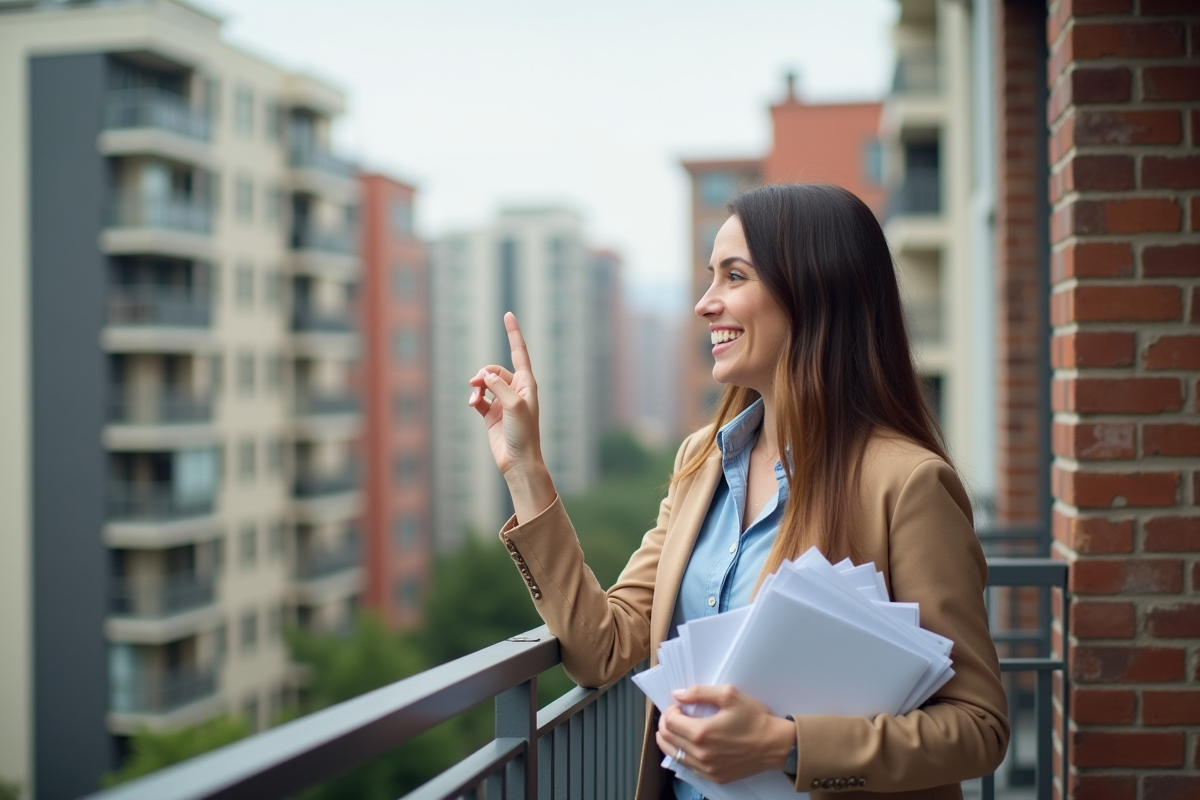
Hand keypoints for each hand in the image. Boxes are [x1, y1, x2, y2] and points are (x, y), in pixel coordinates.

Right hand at [467, 313, 554, 520]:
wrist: (518, 461)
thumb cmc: (523, 434)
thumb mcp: (513, 405)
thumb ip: (499, 386)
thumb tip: (484, 374)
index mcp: (527, 384)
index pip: (519, 352)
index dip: (513, 333)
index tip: (508, 315)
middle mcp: (516, 390)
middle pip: (495, 370)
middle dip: (484, 374)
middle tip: (476, 383)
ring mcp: (502, 402)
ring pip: (484, 383)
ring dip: (476, 387)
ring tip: (473, 397)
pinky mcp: (491, 414)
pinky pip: (478, 398)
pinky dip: (473, 399)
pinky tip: (472, 404)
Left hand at [656, 685, 795, 784]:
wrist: (775, 744)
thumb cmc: (755, 718)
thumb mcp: (729, 695)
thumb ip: (699, 692)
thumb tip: (678, 695)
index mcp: (701, 733)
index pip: (669, 722)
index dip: (669, 711)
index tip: (678, 706)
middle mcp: (701, 754)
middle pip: (667, 739)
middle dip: (665, 724)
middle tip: (674, 715)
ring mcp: (707, 769)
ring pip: (674, 755)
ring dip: (669, 740)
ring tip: (675, 729)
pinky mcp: (715, 777)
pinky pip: (688, 767)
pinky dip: (682, 755)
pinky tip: (687, 745)